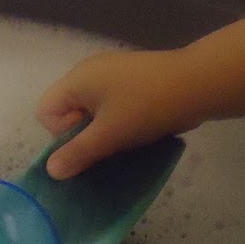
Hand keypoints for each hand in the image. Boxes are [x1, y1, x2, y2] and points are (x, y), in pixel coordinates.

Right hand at [35, 48, 197, 178]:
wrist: (198, 84)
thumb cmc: (146, 107)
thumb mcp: (108, 135)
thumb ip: (78, 153)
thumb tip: (51, 171)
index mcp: (77, 79)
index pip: (46, 111)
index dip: (62, 133)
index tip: (89, 140)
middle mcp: (90, 72)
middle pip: (69, 111)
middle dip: (85, 134)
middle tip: (110, 143)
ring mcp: (114, 74)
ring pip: (94, 112)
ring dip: (105, 131)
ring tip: (126, 140)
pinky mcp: (134, 80)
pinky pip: (114, 105)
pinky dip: (120, 121)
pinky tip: (139, 130)